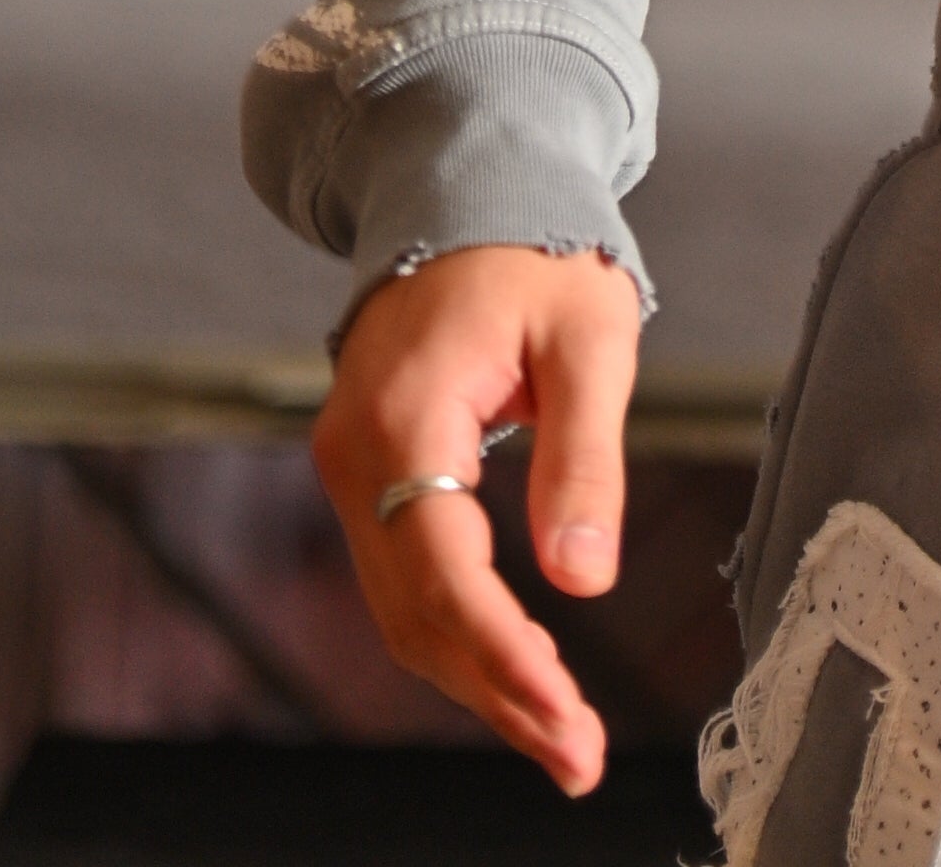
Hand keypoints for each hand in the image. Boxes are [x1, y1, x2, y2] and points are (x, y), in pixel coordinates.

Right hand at [310, 240, 645, 790]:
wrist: (467, 181)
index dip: (505, 662)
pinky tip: (517, 669)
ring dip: (478, 679)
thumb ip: (585, 460)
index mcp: (405, 417)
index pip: (444, 577)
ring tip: (560, 737)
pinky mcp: (368, 471)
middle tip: (578, 759)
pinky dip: (459, 632)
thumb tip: (586, 580)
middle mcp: (356, 454)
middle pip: (416, 613)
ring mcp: (351, 466)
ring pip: (403, 608)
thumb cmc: (536, 247)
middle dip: (497, 694)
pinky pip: (404, 575)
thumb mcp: (589, 337)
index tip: (567, 724)